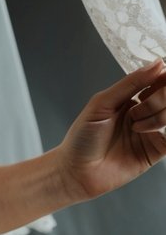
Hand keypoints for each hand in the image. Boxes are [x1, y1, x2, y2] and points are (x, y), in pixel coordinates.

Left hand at [58, 59, 165, 202]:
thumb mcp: (103, 103)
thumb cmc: (83, 136)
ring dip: (156, 116)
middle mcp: (144, 112)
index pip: (156, 80)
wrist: (78, 170)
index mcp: (130, 97)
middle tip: (139, 108)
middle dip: (158, 98)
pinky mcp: (156, 152)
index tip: (164, 73)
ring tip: (134, 126)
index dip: (163, 77)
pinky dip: (165, 132)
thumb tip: (157, 64)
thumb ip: (131, 84)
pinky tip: (148, 132)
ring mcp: (151, 131)